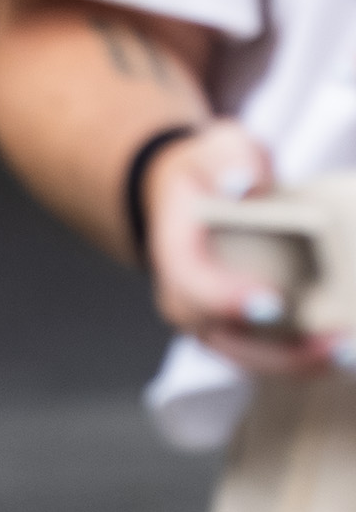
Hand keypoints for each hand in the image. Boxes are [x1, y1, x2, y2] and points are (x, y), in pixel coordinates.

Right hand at [145, 121, 340, 375]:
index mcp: (173, 252)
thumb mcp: (217, 148)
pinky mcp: (238, 334)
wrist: (192, 198)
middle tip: (336, 342)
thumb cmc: (212, 174)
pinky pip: (268, 358)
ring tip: (348, 349)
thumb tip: (243, 182)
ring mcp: (211, 322)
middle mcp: (185, 298)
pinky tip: (342, 349)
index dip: (228, 297)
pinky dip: (305, 359)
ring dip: (301, 363)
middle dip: (281, 349)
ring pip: (251, 359)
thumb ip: (230, 157)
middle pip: (226, 337)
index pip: (191, 282)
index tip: (274, 301)